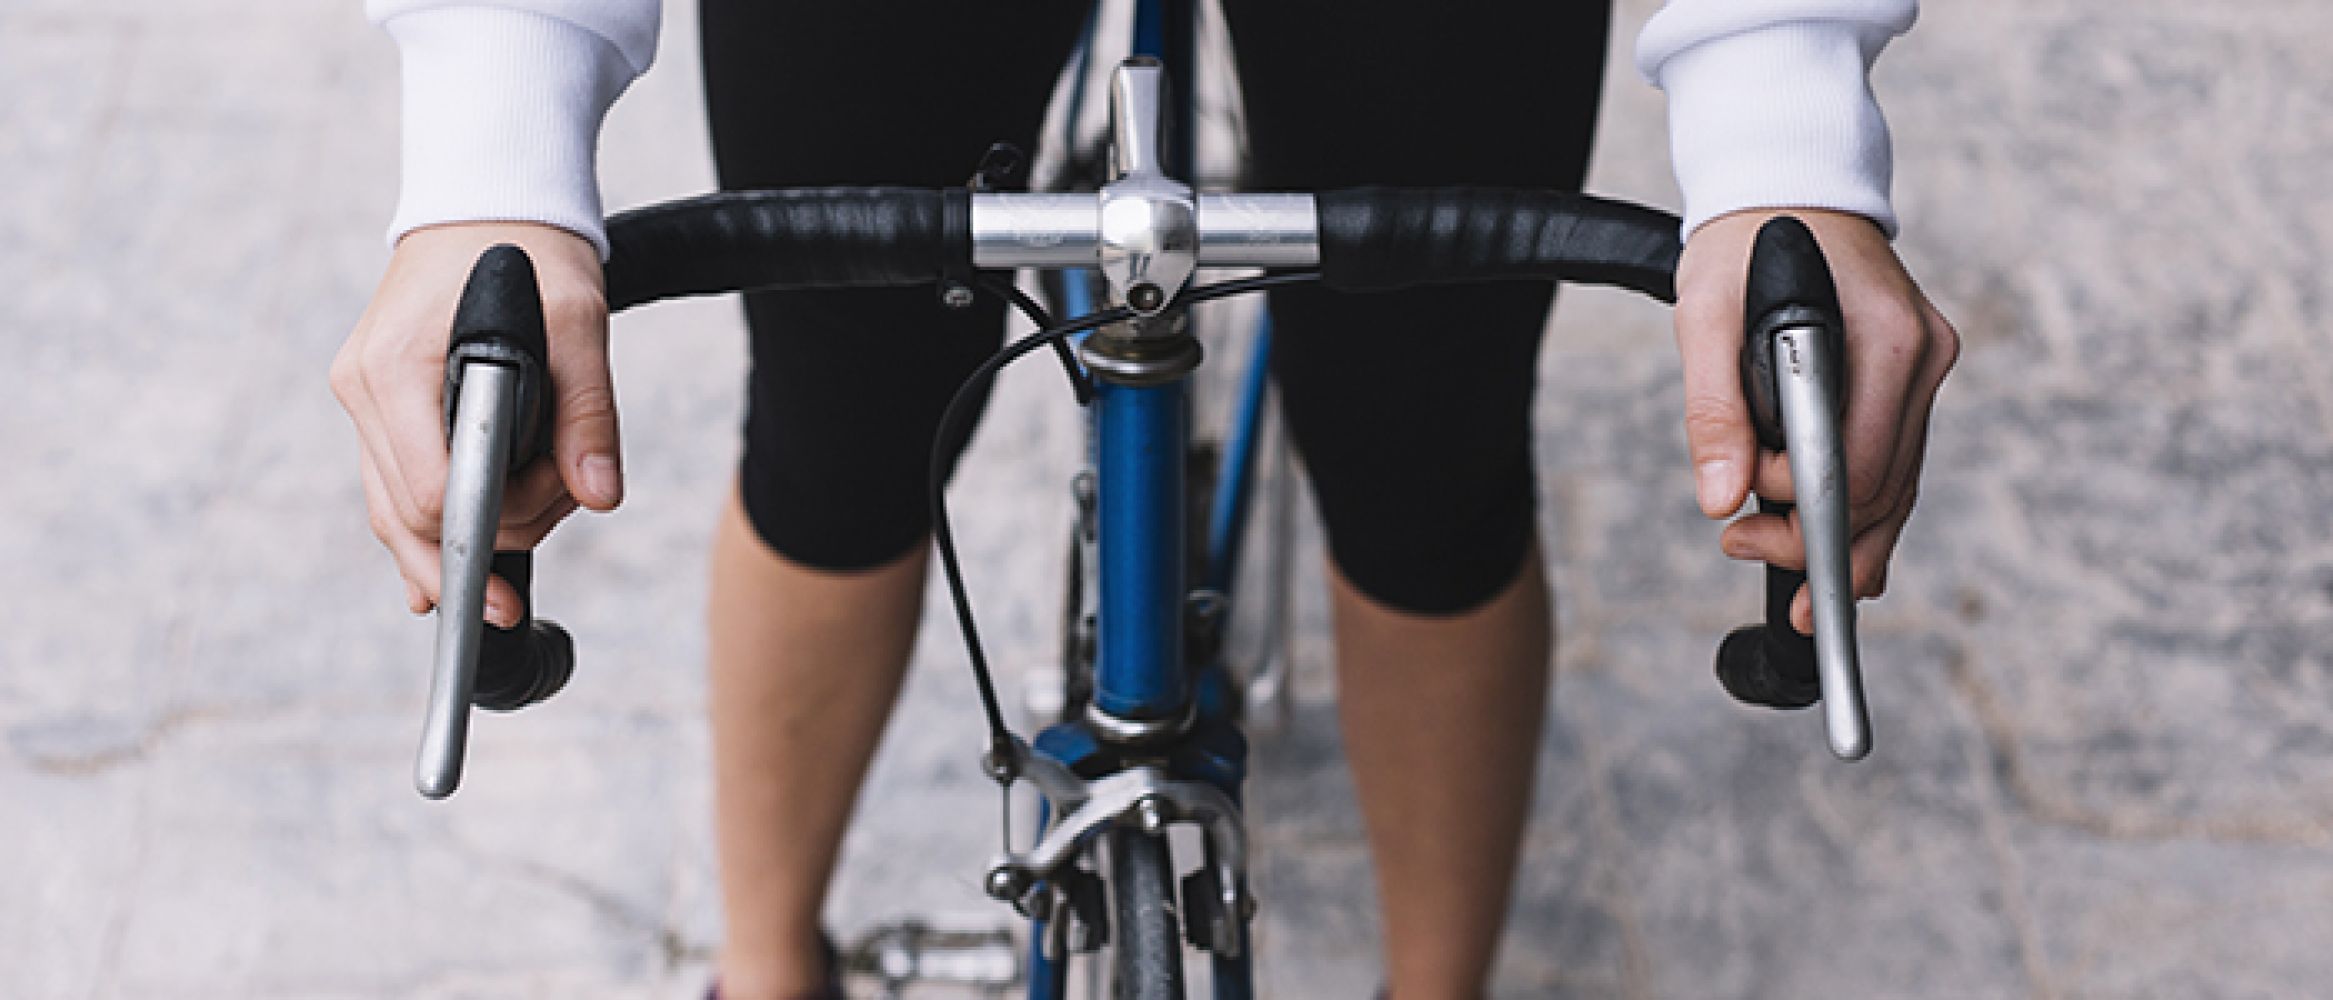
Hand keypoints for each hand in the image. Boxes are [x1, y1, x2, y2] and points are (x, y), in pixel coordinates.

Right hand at [329, 222, 620, 627]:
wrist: (489, 201)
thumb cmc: (531, 250)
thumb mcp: (578, 320)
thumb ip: (588, 412)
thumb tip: (599, 493)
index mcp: (396, 370)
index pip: (434, 494)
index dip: (499, 518)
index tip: (558, 500)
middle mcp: (364, 391)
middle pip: (411, 519)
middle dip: (497, 531)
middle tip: (566, 496)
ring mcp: (365, 402)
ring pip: (398, 514)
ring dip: (474, 531)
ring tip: (545, 502)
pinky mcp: (380, 407)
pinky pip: (395, 488)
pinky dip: (430, 529)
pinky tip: (446, 581)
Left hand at [1673, 208, 1958, 632]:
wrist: (1786, 184)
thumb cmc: (1743, 241)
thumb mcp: (1706, 315)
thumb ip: (1714, 409)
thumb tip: (1721, 498)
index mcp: (1886, 340)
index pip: (1856, 470)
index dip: (1800, 517)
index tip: (1739, 528)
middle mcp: (1922, 357)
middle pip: (1884, 492)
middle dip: (1815, 539)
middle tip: (1742, 545)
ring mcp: (1924, 368)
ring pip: (1898, 488)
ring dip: (1842, 537)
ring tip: (1781, 565)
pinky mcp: (1913, 375)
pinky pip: (1896, 461)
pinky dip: (1863, 508)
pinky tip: (1835, 552)